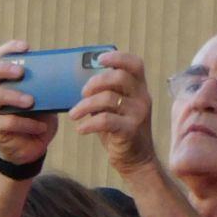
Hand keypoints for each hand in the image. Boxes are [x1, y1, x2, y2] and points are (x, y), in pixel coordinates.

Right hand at [0, 39, 57, 165]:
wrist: (32, 145)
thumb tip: (70, 70)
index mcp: (4, 80)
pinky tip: (40, 126)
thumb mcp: (45, 98)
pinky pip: (6, 122)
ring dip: (13, 96)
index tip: (26, 48)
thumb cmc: (39, 116)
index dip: (9, 50)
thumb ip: (47, 84)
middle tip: (22, 73)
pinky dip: (26, 123)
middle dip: (3, 69)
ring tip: (31, 102)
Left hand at [73, 49, 156, 176]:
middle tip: (82, 93)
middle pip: (119, 77)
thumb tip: (82, 85)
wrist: (135, 159)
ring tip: (74, 114)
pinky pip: (105, 120)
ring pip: (108, 99)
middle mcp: (142, 97)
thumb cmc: (119, 131)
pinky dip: (88, 123)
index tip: (99, 59)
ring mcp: (138, 113)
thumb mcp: (114, 109)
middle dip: (95, 82)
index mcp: (139, 88)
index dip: (118, 57)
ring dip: (85, 105)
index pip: (135, 64)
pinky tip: (80, 129)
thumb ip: (104, 95)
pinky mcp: (130, 130)